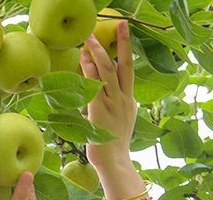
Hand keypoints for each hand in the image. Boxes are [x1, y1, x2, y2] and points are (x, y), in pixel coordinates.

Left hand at [80, 20, 136, 173]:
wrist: (115, 163)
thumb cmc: (112, 148)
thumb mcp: (114, 124)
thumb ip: (106, 109)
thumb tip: (92, 103)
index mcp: (129, 102)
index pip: (128, 72)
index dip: (125, 53)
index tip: (123, 35)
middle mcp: (124, 99)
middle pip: (124, 65)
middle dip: (122, 43)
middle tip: (120, 23)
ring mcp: (114, 103)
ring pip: (108, 71)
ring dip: (98, 52)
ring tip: (91, 37)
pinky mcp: (101, 109)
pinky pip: (95, 85)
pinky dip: (89, 70)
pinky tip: (83, 58)